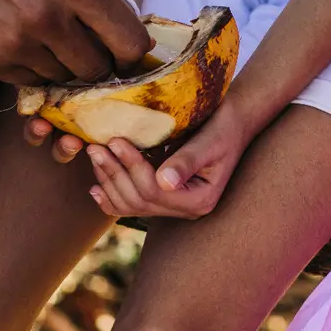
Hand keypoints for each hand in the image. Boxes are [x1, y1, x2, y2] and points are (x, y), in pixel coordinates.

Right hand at [0, 0, 150, 85]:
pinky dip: (35, 67)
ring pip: (61, 77)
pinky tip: (29, 43)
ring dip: (64, 64)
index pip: (127, 42)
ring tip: (53, 39)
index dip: (133, 52)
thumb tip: (126, 21)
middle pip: (95, 69)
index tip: (127, 51)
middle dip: (100, 62)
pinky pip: (28, 80)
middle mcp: (47, 19)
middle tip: (91, 48)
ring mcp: (15, 43)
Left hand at [83, 102, 252, 219]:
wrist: (234, 120)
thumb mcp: (211, 140)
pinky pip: (133, 205)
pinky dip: (112, 197)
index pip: (155, 191)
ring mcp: (175, 206)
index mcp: (200, 200)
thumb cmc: (226, 125)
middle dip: (115, 173)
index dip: (132, 167)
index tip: (115, 141)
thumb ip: (188, 160)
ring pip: (131, 204)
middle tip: (96, 147)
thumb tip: (164, 182)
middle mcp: (186, 209)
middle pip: (139, 200)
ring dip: (109, 181)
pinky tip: (96, 187)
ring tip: (95, 155)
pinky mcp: (165, 197)